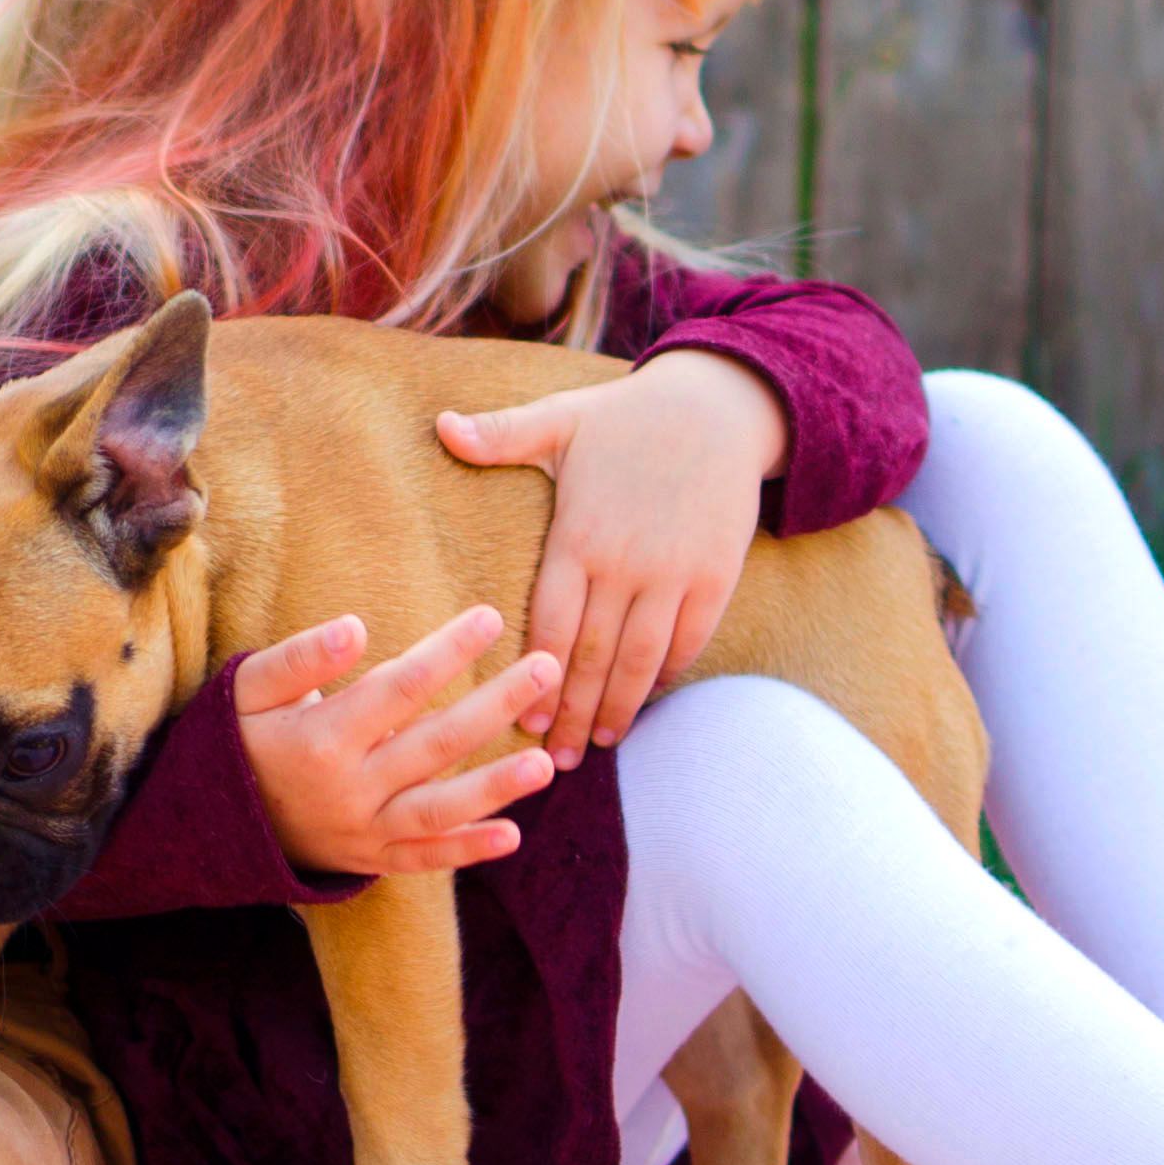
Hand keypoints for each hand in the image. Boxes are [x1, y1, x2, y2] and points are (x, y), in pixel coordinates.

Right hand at [236, 605, 562, 877]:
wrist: (209, 822)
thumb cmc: (237, 739)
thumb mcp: (248, 690)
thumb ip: (300, 658)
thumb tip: (358, 627)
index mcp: (320, 739)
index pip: (399, 688)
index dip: (448, 651)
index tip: (491, 617)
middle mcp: (347, 789)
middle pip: (435, 744)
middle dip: (496, 705)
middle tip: (547, 668)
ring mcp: (361, 830)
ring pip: (438, 810)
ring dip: (495, 788)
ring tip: (547, 763)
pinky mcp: (368, 859)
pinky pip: (423, 859)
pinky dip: (466, 852)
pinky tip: (512, 835)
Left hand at [436, 352, 787, 767]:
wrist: (720, 405)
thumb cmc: (627, 415)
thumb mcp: (561, 418)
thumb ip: (502, 435)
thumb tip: (442, 425)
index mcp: (578, 535)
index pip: (551, 625)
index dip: (535, 678)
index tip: (521, 721)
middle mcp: (625, 562)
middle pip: (592, 655)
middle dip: (569, 713)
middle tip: (549, 759)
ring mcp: (673, 573)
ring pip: (641, 658)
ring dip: (618, 708)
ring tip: (596, 746)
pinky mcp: (715, 576)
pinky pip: (689, 639)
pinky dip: (667, 676)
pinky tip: (645, 701)